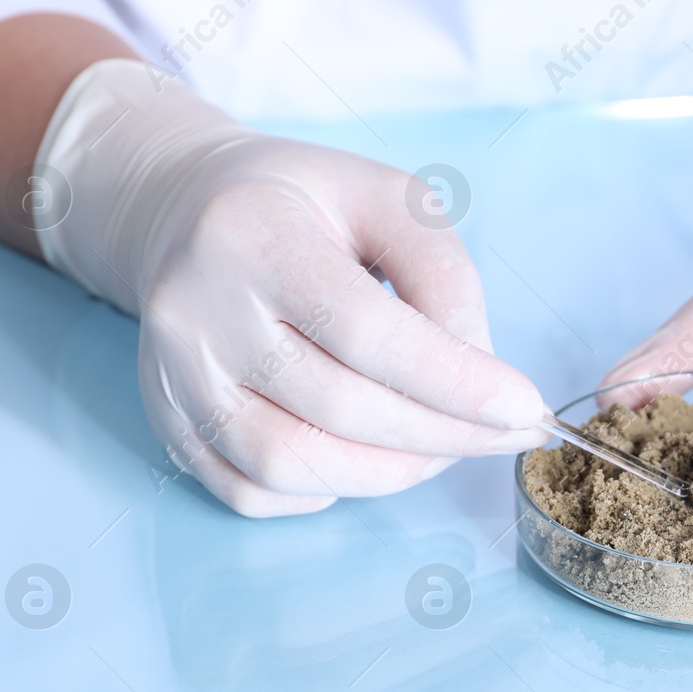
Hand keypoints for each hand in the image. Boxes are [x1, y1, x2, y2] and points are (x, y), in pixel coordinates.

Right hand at [36, 61, 545, 515]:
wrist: (188, 210)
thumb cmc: (307, 204)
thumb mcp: (389, 199)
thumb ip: (442, 276)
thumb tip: (479, 376)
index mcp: (254, 236)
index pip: (366, 333)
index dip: (455, 383)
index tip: (525, 410)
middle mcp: (197, 311)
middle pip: (339, 408)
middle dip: (443, 435)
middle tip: (503, 434)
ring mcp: (173, 375)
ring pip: (291, 464)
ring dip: (390, 474)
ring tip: (442, 447)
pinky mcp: (167, 420)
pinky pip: (250, 492)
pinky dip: (324, 491)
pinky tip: (365, 457)